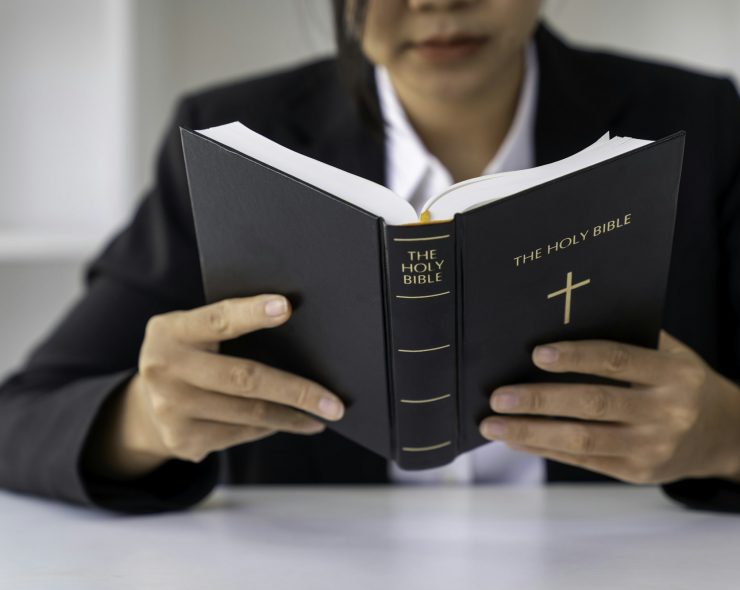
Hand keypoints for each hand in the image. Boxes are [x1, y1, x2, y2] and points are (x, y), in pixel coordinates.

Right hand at [84, 295, 344, 478]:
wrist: (147, 406)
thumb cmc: (191, 355)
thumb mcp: (193, 332)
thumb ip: (226, 327)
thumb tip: (296, 329)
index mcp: (171, 331)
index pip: (218, 319)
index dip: (252, 313)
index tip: (286, 306)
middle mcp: (165, 369)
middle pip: (245, 379)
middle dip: (297, 391)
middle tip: (335, 402)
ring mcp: (171, 409)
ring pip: (250, 413)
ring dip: (293, 415)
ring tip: (325, 414)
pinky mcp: (183, 440)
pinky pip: (242, 433)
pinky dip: (272, 427)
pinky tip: (293, 422)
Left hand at [479, 331, 739, 483]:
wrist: (723, 434)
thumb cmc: (679, 382)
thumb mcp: (669, 353)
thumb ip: (626, 338)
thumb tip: (559, 322)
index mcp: (673, 373)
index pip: (617, 360)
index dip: (575, 357)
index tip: (535, 354)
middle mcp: (666, 411)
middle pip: (593, 403)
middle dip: (539, 400)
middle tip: (497, 396)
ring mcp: (652, 447)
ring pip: (583, 439)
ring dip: (531, 432)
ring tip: (492, 425)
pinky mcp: (637, 472)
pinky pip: (584, 461)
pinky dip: (545, 449)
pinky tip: (515, 441)